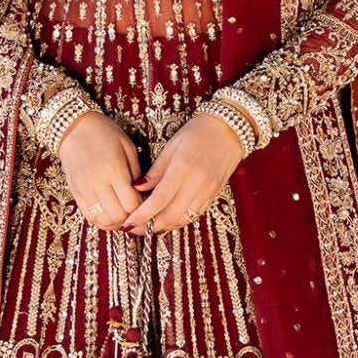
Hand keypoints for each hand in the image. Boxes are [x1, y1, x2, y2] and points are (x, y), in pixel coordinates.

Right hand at [56, 111, 142, 230]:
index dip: (142, 209)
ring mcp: (84, 189)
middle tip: (137, 211)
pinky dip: (102, 220)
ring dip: (116, 222)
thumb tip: (143, 196)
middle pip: (118, 215)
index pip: (131, 203)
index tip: (146, 204)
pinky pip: (90, 217)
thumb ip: (137, 173)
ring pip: (103, 220)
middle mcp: (97, 181)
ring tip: (123, 214)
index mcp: (114, 168)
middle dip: (131, 217)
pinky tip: (110, 213)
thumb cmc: (104, 134)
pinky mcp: (75, 192)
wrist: (74, 128)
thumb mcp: (128, 147)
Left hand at [121, 113, 243, 233]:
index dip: (142, 215)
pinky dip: (178, 221)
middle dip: (149, 226)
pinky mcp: (213, 196)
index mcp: (182, 168)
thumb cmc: (198, 133)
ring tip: (146, 226)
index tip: (128, 222)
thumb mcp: (171, 146)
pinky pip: (194, 215)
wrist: (229, 130)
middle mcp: (196, 183)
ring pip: (182, 219)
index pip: (159, 200)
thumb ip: (155, 171)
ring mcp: (207, 191)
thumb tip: (137, 187)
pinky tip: (166, 219)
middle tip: (133, 227)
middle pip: (170, 215)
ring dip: (163, 226)